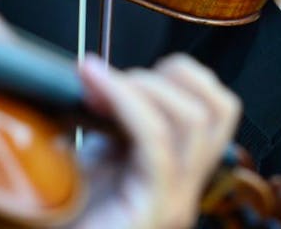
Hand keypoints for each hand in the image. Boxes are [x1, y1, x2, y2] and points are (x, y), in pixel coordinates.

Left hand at [69, 55, 240, 228]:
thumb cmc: (62, 220)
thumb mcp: (93, 160)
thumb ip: (110, 125)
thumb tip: (101, 75)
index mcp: (175, 174)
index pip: (214, 111)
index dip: (178, 74)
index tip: (126, 68)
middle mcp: (185, 190)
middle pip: (218, 109)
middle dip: (168, 74)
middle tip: (114, 77)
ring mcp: (175, 203)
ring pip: (196, 120)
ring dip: (144, 85)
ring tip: (99, 82)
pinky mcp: (154, 212)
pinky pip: (156, 143)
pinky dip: (126, 100)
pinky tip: (94, 85)